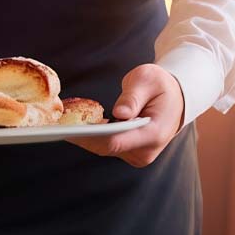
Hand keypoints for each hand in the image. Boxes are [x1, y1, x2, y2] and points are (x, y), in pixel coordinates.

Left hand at [68, 64, 185, 167]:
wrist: (176, 98)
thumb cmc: (161, 86)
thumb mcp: (149, 80)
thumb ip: (133, 96)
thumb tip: (119, 113)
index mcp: (155, 133)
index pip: (117, 141)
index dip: (91, 136)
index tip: (70, 128)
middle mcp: (146, 150)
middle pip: (106, 147)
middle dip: (81, 136)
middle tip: (58, 124)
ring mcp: (137, 154)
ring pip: (102, 148)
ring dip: (83, 136)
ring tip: (62, 122)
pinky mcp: (129, 153)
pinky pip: (105, 146)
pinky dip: (90, 136)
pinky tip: (75, 124)